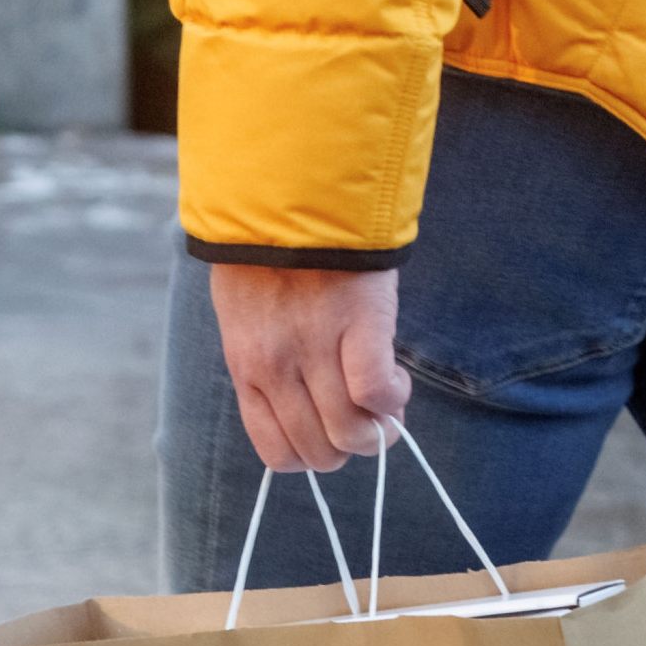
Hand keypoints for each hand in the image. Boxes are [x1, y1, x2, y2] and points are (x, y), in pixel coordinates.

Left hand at [210, 264, 409, 472]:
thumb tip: (310, 410)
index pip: (278, 454)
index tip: (331, 429)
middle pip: (320, 452)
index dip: (313, 455)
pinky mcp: (357, 323)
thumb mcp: (247, 317)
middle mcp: (276, 366)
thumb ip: (269, 365)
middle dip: (350, 445)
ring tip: (386, 396)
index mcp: (247, 368)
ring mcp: (315, 347)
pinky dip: (393, 397)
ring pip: (351, 433)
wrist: (290, 190)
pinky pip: (376, 392)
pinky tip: (398, 378)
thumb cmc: (270, 253)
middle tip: (367, 415)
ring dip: (378, 427)